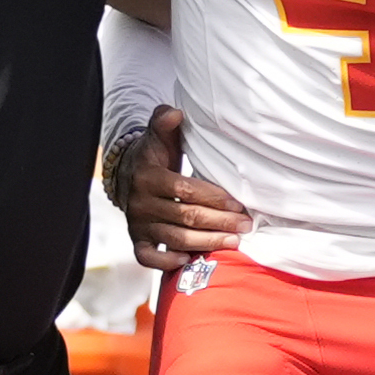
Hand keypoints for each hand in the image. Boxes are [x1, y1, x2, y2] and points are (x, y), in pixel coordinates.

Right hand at [112, 105, 249, 272]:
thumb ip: (165, 122)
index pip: (185, 189)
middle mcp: (140, 203)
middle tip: (245, 225)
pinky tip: (190, 259)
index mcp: (148, 176)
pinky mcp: (137, 241)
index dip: (213, 197)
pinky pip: (149, 258)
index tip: (238, 203)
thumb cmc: (156, 157)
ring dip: (206, 243)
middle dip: (219, 222)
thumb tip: (175, 113)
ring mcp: (137, 224)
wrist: (129, 177)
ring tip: (233, 242)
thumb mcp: (160, 137)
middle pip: (185, 216)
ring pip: (174, 239)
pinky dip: (168, 262)